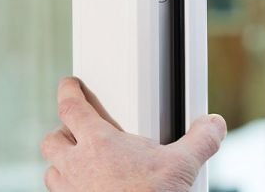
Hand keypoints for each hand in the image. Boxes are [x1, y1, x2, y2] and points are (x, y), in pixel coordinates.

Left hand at [41, 77, 226, 191]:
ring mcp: (70, 191)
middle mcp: (76, 165)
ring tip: (77, 159)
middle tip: (73, 126)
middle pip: (53, 138)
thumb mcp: (182, 166)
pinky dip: (67, 186)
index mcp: (98, 143)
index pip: (71, 107)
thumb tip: (213, 123)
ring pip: (51, 168)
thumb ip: (200, 139)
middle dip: (62, 129)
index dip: (67, 90)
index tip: (69, 83)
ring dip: (61, 161)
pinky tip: (84, 188)